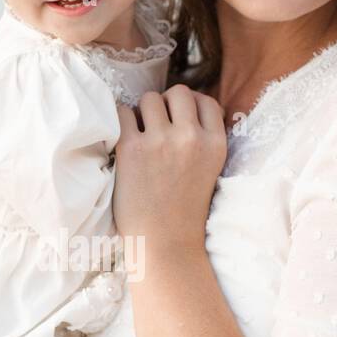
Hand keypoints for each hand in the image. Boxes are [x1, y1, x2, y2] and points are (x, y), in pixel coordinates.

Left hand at [112, 85, 227, 261]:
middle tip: (156, 128)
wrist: (165, 244)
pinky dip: (120, 122)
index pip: (206, 101)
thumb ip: (202, 138)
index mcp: (215, 144)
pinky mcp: (132, 149)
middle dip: (165, 104)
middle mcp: (191, 137)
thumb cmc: (183, 210)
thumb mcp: (209, 170)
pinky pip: (122, 112)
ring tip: (140, 136)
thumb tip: (180, 105)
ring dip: (142, 113)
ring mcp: (161, 141)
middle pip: (178, 92)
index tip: (178, 121)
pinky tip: (122, 141)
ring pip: (149, 99)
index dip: (189, 107)